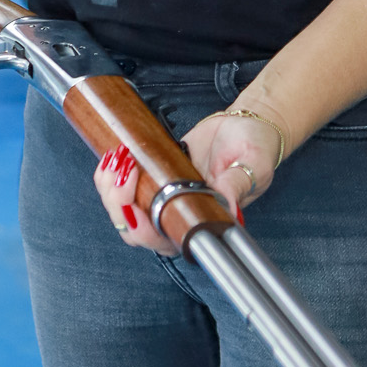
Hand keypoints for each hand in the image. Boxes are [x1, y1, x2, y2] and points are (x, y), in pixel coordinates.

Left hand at [92, 110, 286, 253]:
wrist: (246, 125)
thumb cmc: (256, 150)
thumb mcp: (253, 166)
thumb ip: (237, 186)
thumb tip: (227, 206)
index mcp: (203, 222)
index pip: (165, 241)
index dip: (143, 229)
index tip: (135, 203)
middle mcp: (179, 216)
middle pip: (135, 230)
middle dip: (118, 203)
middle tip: (124, 170)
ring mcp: (163, 198)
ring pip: (123, 210)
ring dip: (110, 188)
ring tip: (118, 158)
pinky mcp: (153, 177)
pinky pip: (123, 186)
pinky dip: (111, 174)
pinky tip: (115, 155)